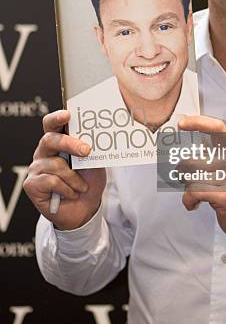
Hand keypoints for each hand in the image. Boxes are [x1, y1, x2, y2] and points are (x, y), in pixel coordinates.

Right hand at [23, 110, 105, 230]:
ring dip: (74, 178)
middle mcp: (44, 152)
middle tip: (86, 151)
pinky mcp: (32, 184)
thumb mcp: (94, 162)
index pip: (51, 125)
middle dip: (70, 143)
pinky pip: (51, 181)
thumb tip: (96, 136)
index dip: (57, 118)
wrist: (85, 209)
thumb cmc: (88, 182)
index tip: (68, 115)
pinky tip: (71, 193)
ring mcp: (36, 168)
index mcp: (57, 142)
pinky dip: (67, 189)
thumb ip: (91, 148)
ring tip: (82, 187)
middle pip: (50, 139)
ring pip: (55, 165)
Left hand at [178, 115, 225, 239]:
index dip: (199, 122)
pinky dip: (189, 199)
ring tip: (193, 193)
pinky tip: (192, 203)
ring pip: (193, 176)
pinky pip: (197, 191)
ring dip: (187, 187)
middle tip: (185, 178)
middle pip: (196, 159)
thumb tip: (201, 137)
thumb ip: (218, 152)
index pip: (219, 128)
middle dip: (184, 172)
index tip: (183, 123)